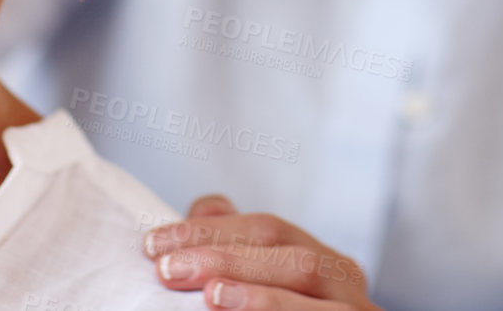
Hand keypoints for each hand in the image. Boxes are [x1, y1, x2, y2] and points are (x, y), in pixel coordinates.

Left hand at [143, 194, 381, 310]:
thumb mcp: (258, 290)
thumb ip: (238, 252)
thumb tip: (206, 205)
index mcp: (325, 264)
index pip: (269, 229)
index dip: (210, 230)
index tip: (153, 244)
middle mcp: (348, 287)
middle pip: (292, 256)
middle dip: (226, 257)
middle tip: (167, 269)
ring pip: (311, 282)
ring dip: (259, 291)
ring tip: (210, 297)